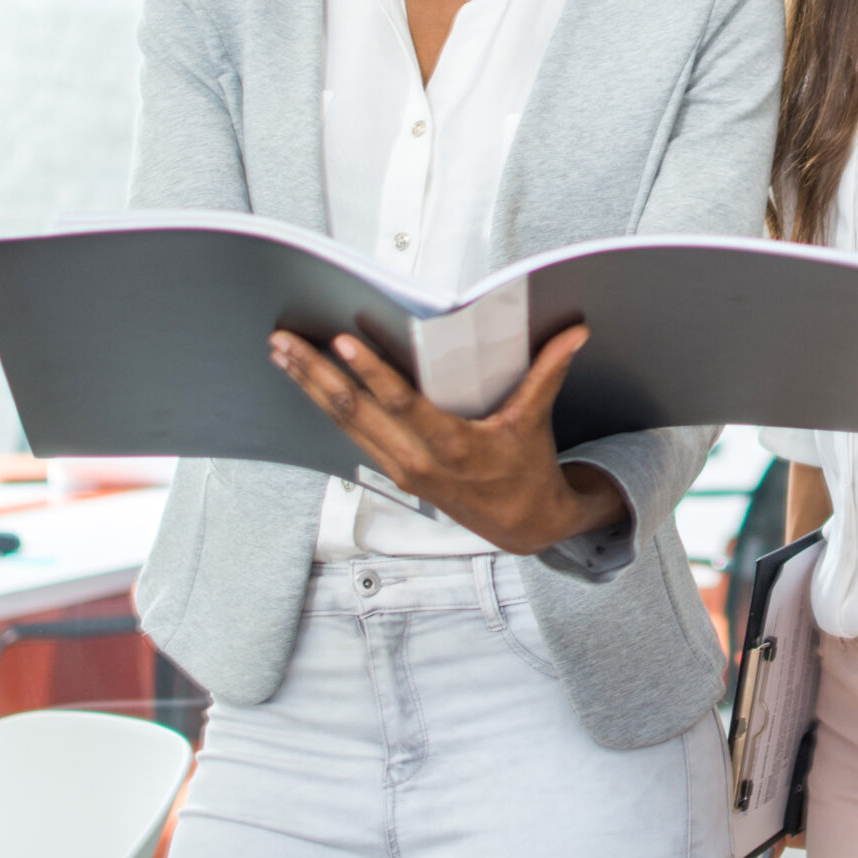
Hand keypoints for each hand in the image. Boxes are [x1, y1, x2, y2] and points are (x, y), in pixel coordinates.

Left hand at [270, 324, 626, 554]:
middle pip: (354, 413)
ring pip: (342, 423)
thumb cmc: (526, 470)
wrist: (520, 526)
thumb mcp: (535, 421)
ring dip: (309, 387)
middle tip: (283, 341)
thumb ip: (548, 372)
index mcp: (452, 446)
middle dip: (315, 374)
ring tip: (281, 353)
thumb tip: (577, 331)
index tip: (342, 343)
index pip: (402, 405)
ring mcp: (398, 467)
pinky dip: (325, 404)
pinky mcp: (391, 469)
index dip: (371, 374)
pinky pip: (350, 433)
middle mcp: (416, 460)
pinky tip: (307, 381)